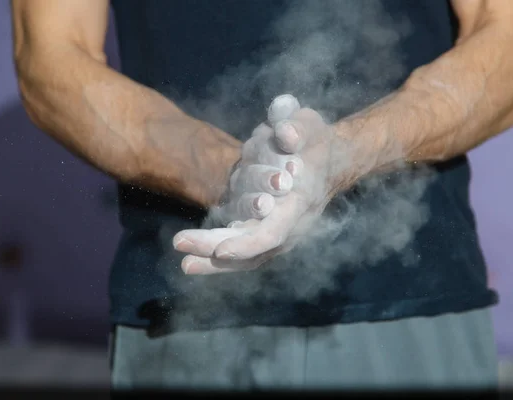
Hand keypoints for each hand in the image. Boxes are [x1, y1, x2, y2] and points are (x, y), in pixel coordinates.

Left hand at [174, 95, 350, 274]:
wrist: (332, 161)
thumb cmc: (316, 141)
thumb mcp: (310, 125)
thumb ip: (296, 126)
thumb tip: (284, 132)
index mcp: (300, 201)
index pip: (274, 230)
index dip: (248, 242)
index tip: (221, 250)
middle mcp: (290, 224)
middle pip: (252, 248)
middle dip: (214, 249)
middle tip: (180, 244)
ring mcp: (280, 231)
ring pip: (247, 256)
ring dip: (214, 262)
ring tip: (184, 263)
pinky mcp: (268, 231)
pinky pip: (243, 249)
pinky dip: (219, 258)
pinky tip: (193, 261)